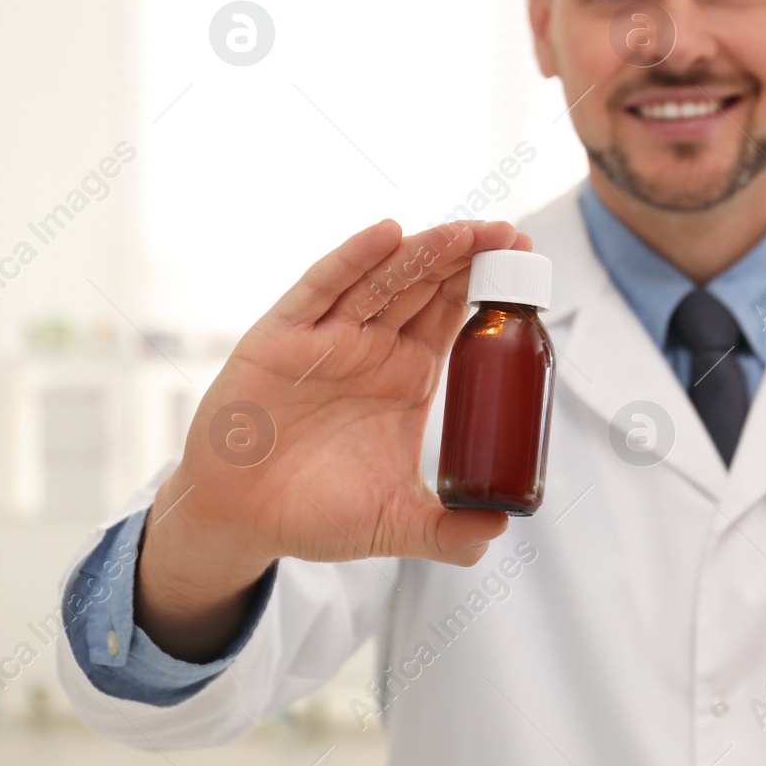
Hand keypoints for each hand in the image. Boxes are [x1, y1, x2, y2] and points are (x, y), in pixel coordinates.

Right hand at [135, 217, 531, 659]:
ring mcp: (328, 337)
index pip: (451, 316)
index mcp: (405, 377)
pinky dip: (353, 259)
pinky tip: (385, 235)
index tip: (524, 262)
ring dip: (422, 252)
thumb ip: (447, 533)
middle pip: (425, 286)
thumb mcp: (394, 524)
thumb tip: (499, 531)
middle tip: (508, 235)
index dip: (485, 286)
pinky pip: (321, 289)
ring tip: (465, 232)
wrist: (241, 521)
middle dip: (466, 257)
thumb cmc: (312, 513)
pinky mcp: (283, 337)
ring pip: (382, 279)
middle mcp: (371, 348)